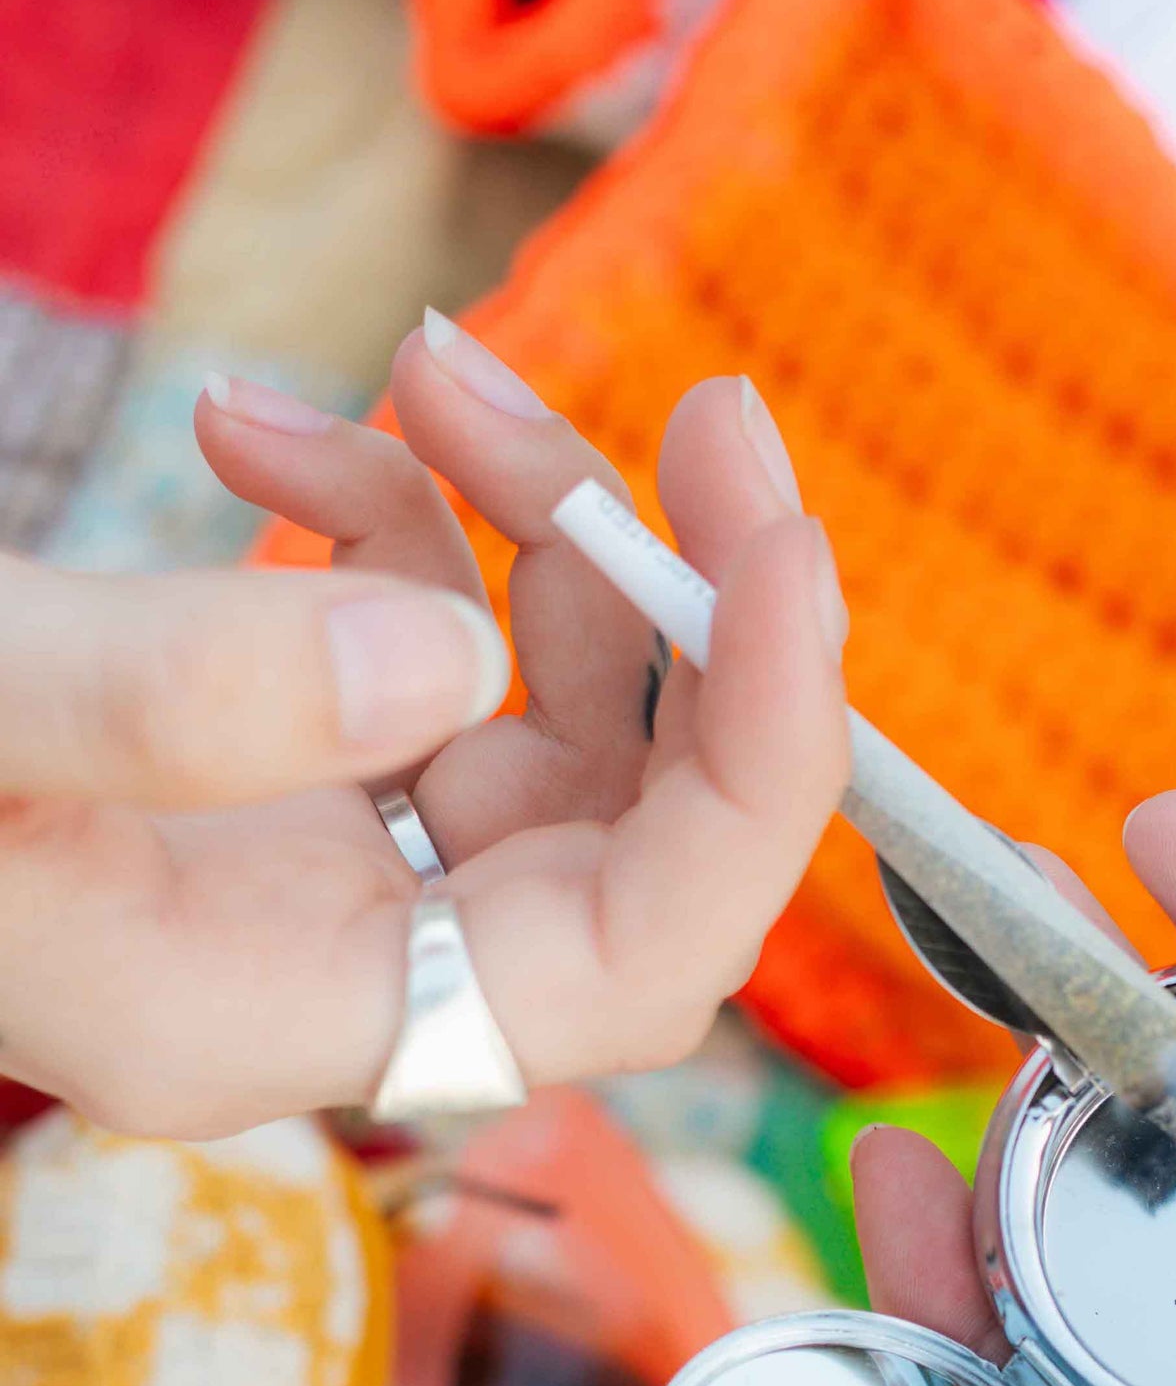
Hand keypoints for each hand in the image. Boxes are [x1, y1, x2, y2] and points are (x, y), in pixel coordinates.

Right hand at [0, 321, 845, 1137]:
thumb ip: (183, 700)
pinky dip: (388, 519)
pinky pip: (412, 648)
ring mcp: (312, 871)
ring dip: (524, 522)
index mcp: (286, 1023)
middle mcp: (336, 968)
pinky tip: (265, 429)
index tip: (782, 548)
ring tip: (428, 363)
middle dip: (675, 609)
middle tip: (702, 412)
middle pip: (625, 820)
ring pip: (533, 709)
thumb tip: (460, 641)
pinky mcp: (274, 766)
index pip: (638, 960)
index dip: (756, 772)